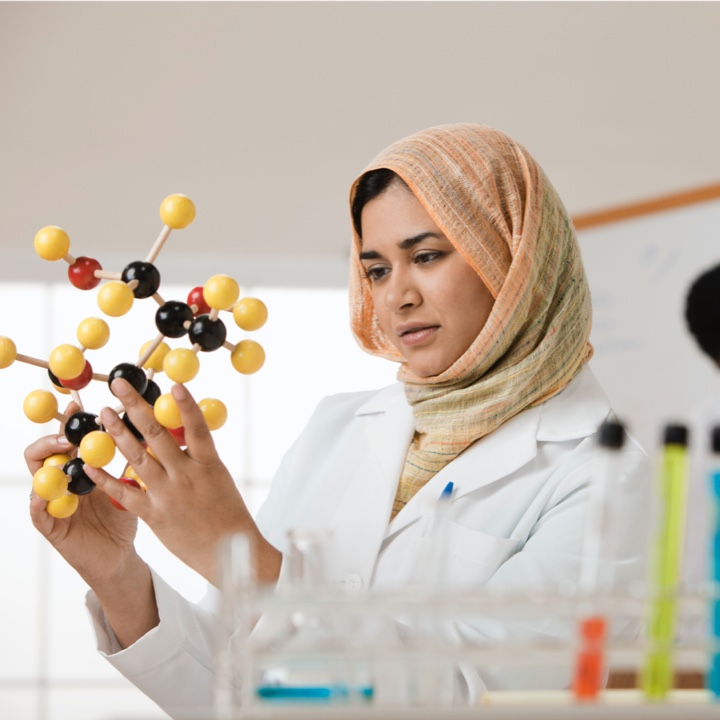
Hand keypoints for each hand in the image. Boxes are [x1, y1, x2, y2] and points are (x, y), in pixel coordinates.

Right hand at [26, 402, 138, 586]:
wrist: (121, 556)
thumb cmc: (125, 517)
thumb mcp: (130, 484)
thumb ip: (131, 460)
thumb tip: (150, 430)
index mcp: (81, 469)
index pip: (70, 439)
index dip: (71, 422)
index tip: (79, 406)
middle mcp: (63, 482)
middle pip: (46, 451)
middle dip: (55, 437)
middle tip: (71, 433)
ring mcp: (53, 503)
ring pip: (37, 477)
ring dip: (47, 462)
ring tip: (62, 452)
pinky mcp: (51, 527)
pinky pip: (38, 512)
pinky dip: (39, 500)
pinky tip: (45, 493)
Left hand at [84, 379, 280, 585]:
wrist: (229, 552)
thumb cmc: (228, 512)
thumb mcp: (218, 477)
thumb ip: (196, 456)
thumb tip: (175, 432)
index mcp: (208, 464)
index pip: (196, 427)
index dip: (185, 404)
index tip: (172, 383)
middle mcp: (186, 475)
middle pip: (156, 435)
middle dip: (135, 406)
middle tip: (120, 385)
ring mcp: (168, 495)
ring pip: (136, 457)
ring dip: (117, 433)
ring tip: (102, 413)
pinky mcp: (153, 515)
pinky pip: (124, 493)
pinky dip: (105, 478)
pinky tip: (90, 463)